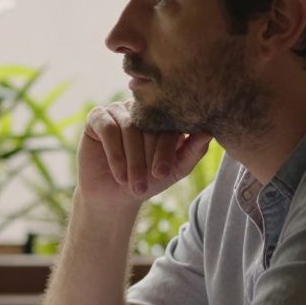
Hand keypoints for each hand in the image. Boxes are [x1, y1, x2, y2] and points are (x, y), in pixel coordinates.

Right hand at [77, 101, 212, 208]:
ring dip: (132, 160)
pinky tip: (119, 174)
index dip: (167, 149)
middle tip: (149, 180)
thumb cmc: (147, 180)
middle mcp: (141, 109)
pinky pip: (108, 129)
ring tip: (134, 184)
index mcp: (163, 116)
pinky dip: (114, 154)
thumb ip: (192, 152)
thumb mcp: (174, 169)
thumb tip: (208, 132)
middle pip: (148, 126)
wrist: (114, 196)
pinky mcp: (97, 116)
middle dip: (148, 157)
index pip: (168, 124)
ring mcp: (118, 110)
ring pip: (129, 129)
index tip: (165, 172)